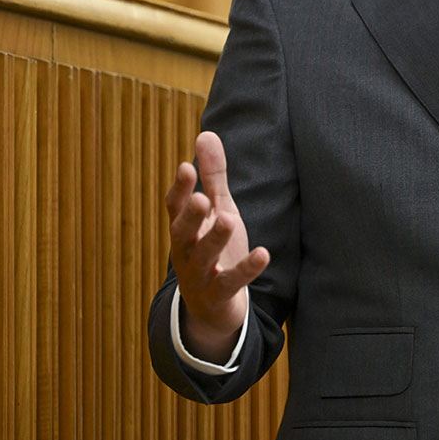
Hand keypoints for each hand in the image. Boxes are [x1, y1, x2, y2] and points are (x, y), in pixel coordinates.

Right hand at [163, 131, 270, 361]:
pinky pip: (230, 283)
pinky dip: (246, 269)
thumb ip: (212, 176)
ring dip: (214, 239)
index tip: (186, 166)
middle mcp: (186, 251)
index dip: (179, 188)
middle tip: (200, 197)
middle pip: (182, 233)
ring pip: (203, 257)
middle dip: (190, 215)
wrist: (213, 306)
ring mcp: (200, 275)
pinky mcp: (218, 295)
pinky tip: (263, 254)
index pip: (175, 207)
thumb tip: (206, 134)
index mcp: (184, 228)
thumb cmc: (214, 248)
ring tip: (227, 218)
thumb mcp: (217, 209)